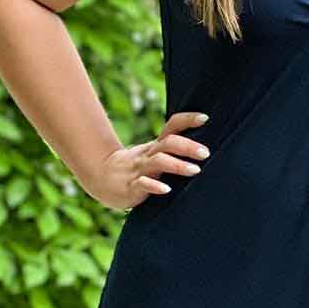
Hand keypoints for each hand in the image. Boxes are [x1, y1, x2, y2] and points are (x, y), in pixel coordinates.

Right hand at [84, 111, 209, 209]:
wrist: (101, 177)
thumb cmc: (138, 166)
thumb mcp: (156, 155)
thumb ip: (176, 150)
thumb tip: (206, 147)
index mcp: (156, 146)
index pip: (172, 127)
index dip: (187, 120)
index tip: (205, 118)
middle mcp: (149, 154)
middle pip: (168, 143)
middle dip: (187, 146)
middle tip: (206, 153)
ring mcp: (139, 169)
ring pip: (158, 162)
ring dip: (177, 165)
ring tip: (195, 170)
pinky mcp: (131, 187)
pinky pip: (142, 184)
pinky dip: (154, 186)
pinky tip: (167, 189)